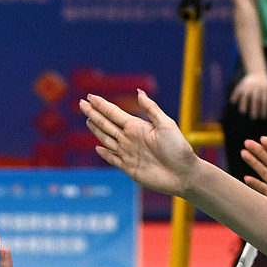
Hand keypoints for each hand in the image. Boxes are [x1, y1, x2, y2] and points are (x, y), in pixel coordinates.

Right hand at [80, 91, 200, 197]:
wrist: (184, 173)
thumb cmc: (179, 148)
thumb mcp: (166, 124)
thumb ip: (151, 109)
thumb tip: (139, 92)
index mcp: (138, 126)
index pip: (114, 113)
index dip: (101, 105)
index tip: (90, 96)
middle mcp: (131, 138)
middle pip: (107, 124)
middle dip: (94, 113)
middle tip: (82, 103)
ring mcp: (129, 153)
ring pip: (107, 138)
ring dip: (96, 129)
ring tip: (88, 119)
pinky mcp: (129, 168)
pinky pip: (113, 159)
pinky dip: (104, 153)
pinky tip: (97, 147)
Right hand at [229, 72, 266, 119]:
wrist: (257, 72)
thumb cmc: (266, 84)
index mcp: (265, 88)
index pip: (264, 100)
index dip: (264, 109)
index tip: (263, 117)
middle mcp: (256, 87)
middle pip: (255, 99)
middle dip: (254, 108)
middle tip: (253, 118)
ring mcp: (248, 85)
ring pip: (245, 94)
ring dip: (243, 103)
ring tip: (243, 111)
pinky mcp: (242, 84)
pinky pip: (238, 89)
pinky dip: (235, 95)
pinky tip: (232, 101)